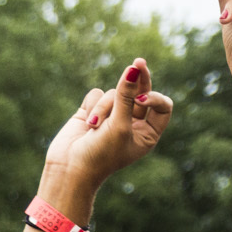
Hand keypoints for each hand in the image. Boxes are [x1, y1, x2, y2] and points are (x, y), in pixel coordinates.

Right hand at [41, 59, 171, 202]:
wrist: (70, 168)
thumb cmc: (101, 153)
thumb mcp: (119, 125)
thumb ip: (127, 96)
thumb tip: (134, 68)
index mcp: (148, 133)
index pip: (162, 106)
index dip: (154, 98)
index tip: (140, 100)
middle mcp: (133, 123)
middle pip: (142, 92)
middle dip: (139, 79)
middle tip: (139, 62)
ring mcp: (113, 115)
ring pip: (115, 93)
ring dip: (104, 108)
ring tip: (94, 126)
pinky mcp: (93, 110)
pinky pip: (97, 94)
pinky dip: (92, 106)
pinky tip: (86, 122)